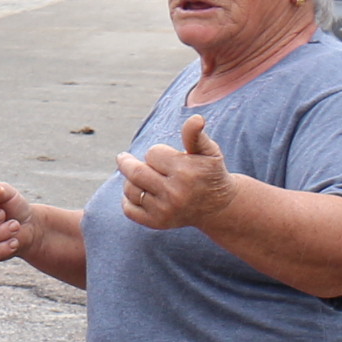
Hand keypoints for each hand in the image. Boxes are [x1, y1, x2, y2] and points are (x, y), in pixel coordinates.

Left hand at [115, 114, 236, 232]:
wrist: (218, 206)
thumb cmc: (210, 173)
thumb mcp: (208, 152)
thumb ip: (196, 135)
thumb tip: (196, 119)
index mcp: (185, 172)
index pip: (152, 154)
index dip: (157, 153)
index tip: (165, 157)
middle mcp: (174, 193)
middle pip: (135, 172)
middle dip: (128, 163)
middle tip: (123, 158)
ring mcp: (165, 210)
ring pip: (130, 190)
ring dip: (130, 181)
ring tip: (139, 177)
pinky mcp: (157, 223)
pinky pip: (129, 209)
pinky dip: (128, 199)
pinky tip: (138, 192)